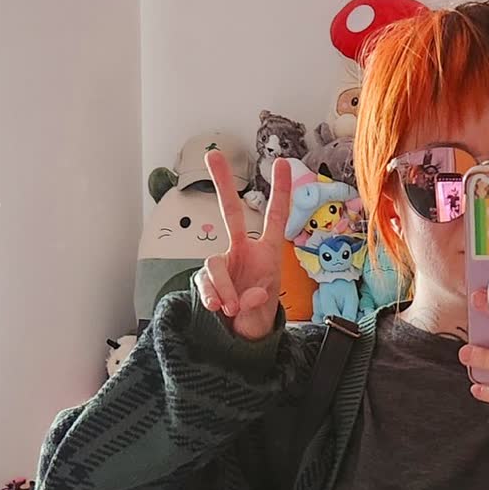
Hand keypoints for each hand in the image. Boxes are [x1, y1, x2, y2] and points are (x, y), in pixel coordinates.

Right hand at [195, 149, 291, 340]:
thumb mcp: (266, 305)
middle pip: (230, 212)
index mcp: (265, 250)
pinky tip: (220, 310)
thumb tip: (242, 297)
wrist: (243, 335)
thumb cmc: (260, 312)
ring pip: (215, 264)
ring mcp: (223, 263)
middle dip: (222, 183)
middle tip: (213, 154)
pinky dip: (213, 297)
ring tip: (232, 309)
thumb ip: (256, 298)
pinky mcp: (207, 280)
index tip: (283, 162)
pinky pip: (205, 284)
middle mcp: (242, 250)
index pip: (274, 217)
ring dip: (223, 287)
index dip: (280, 191)